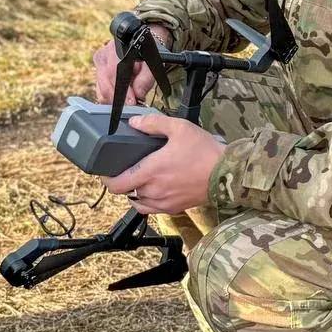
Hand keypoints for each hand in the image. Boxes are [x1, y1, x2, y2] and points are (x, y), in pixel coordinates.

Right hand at [93, 23, 170, 103]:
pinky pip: (99, 90)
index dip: (122, 90)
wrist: (142, 42)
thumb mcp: (152, 64)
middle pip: (104, 82)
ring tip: (129, 98)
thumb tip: (137, 94)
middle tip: (131, 105)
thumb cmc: (147, 53)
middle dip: (118, 98)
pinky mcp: (97, 71)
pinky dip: (110, 97)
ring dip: (114, 98)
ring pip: (100, 88)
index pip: (114, 72)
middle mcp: (104, 54)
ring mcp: (99, 63)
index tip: (131, 102)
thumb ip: (146, 79)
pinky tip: (120, 98)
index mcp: (117, 48)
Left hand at [103, 115, 225, 214]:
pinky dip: (147, 201)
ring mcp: (164, 202)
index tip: (105, 172)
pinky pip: (152, 209)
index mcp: (151, 171)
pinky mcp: (174, 208)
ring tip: (138, 179)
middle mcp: (154, 190)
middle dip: (121, 182)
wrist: (226, 173)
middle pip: (126, 192)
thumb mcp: (179, 128)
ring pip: (138, 201)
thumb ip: (153, 123)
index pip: (118, 184)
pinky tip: (152, 190)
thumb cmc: (204, 152)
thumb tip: (134, 122)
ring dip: (135, 192)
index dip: (106, 179)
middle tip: (123, 171)